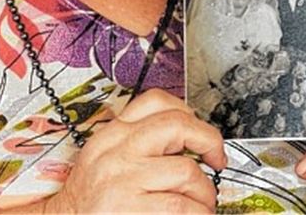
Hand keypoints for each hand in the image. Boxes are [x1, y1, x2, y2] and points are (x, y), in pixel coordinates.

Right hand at [41, 88, 225, 212]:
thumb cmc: (88, 203)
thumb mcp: (105, 160)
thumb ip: (138, 145)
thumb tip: (187, 142)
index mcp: (111, 135)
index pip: (155, 101)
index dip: (190, 113)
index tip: (201, 132)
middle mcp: (116, 151)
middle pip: (177, 125)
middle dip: (209, 141)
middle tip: (217, 160)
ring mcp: (122, 180)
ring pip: (186, 171)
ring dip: (205, 192)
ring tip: (203, 203)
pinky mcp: (129, 209)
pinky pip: (180, 205)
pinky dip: (197, 212)